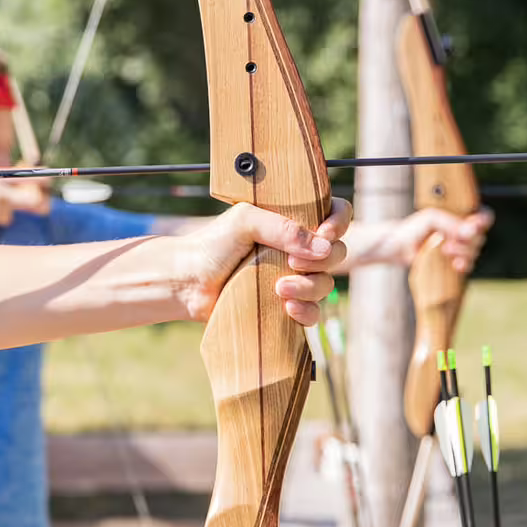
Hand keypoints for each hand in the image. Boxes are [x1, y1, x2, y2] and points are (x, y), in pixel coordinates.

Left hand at [174, 197, 350, 324]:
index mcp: (292, 221)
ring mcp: (293, 278)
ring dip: (310, 287)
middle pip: (336, 253)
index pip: (335, 214)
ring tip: (279, 288)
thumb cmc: (212, 245)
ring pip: (325, 284)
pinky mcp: (285, 306)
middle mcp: (297, 249)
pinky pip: (313, 312)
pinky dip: (306, 312)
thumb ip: (282, 228)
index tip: (325, 233)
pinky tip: (287, 308)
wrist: (188, 282)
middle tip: (292, 262)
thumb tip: (323, 246)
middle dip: (323, 260)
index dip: (339, 223)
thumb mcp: (244, 221)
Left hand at [385, 207, 493, 273]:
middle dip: (467, 242)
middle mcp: (462, 232)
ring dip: (463, 253)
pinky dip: (464, 265)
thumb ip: (452, 222)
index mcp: (459, 217)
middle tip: (448, 243)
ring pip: (475, 252)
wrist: (400, 247)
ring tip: (446, 251)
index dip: (483, 223)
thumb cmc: (414, 228)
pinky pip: (468, 265)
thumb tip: (472, 230)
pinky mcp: (454, 262)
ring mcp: (459, 248)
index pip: (483, 217)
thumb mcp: (432, 218)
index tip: (472, 229)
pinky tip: (456, 265)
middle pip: (480, 237)